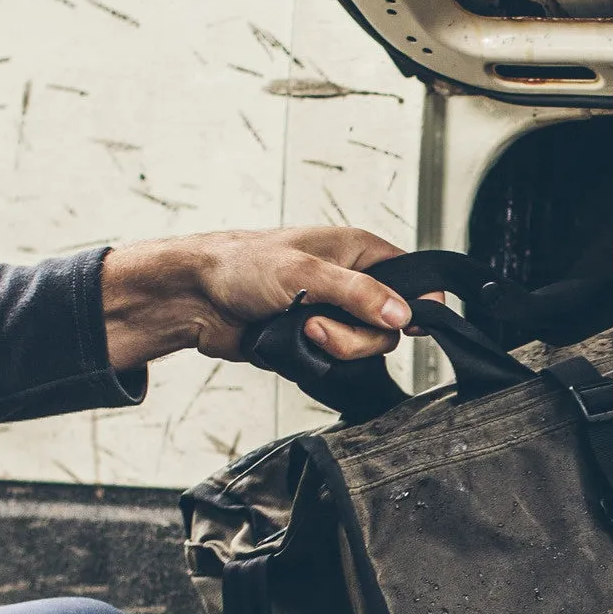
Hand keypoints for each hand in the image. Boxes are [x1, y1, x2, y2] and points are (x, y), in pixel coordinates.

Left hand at [100, 227, 415, 372]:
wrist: (195, 299)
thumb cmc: (240, 265)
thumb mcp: (306, 273)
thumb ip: (359, 293)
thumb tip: (403, 313)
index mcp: (358, 251)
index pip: (414, 277)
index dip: (417, 302)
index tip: (406, 323)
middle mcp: (352, 282)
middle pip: (391, 325)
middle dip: (358, 335)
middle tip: (318, 323)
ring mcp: (336, 314)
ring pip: (367, 348)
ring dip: (336, 347)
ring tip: (300, 329)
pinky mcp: (318, 341)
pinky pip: (341, 362)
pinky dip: (321, 359)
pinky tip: (296, 343)